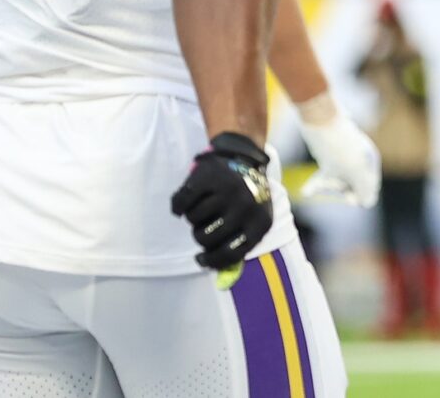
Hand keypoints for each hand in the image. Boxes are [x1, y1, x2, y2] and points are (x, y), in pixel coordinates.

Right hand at [170, 133, 273, 268]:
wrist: (242, 157)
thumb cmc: (247, 198)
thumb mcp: (253, 221)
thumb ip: (238, 247)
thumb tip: (223, 282)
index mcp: (261, 222)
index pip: (231, 254)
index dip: (212, 260)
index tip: (201, 259)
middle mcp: (246, 206)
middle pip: (206, 238)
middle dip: (201, 235)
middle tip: (204, 225)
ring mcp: (227, 189)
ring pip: (193, 219)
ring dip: (193, 216)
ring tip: (204, 206)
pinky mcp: (208, 176)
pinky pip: (182, 203)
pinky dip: (179, 205)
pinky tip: (186, 202)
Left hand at [300, 110, 380, 207]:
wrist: (317, 117)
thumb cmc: (337, 145)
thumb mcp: (355, 170)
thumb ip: (365, 189)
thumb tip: (367, 203)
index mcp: (371, 162)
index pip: (370, 191)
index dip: (357, 195)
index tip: (346, 191)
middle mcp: (360, 160)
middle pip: (353, 187)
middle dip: (341, 189)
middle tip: (332, 181)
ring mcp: (344, 157)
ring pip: (337, 182)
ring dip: (328, 186)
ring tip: (316, 184)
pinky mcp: (328, 155)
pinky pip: (325, 175)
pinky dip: (317, 184)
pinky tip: (307, 191)